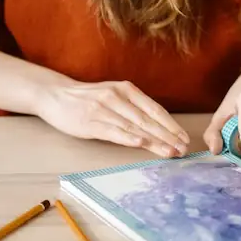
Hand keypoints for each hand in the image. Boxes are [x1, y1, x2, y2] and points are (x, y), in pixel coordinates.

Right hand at [35, 79, 189, 157]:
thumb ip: (133, 107)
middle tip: (183, 149)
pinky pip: (112, 131)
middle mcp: (117, 97)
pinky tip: (141, 144)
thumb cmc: (88, 98)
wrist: (55, 95)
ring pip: (134, 127)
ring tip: (170, 152)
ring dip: (154, 141)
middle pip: (147, 119)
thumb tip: (159, 126)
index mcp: (126, 89)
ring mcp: (103, 109)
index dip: (171, 124)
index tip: (185, 138)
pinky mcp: (89, 122)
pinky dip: (128, 138)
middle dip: (168, 136)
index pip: (154, 109)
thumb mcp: (113, 95)